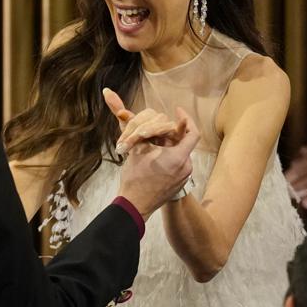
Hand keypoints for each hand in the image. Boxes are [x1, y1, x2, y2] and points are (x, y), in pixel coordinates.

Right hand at [105, 88, 199, 218]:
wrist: (135, 206)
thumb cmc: (135, 179)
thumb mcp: (134, 149)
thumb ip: (130, 124)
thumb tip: (114, 100)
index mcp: (178, 157)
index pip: (192, 132)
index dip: (186, 119)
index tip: (177, 111)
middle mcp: (186, 166)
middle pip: (182, 141)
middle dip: (169, 133)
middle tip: (155, 129)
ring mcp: (183, 176)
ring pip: (178, 152)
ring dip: (167, 145)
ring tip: (151, 143)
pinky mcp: (179, 183)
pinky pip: (177, 163)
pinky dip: (167, 156)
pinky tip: (153, 156)